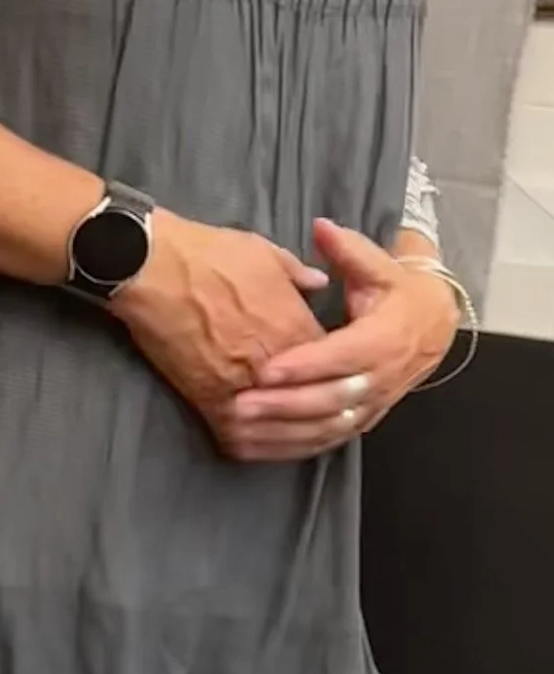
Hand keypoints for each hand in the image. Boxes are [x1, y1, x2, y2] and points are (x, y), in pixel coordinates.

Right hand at [112, 210, 326, 447]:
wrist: (151, 268)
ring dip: (296, 438)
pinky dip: (257, 448)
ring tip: (303, 439)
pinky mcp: (207, 400)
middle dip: (327, 413)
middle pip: (315, 405)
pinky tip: (263, 448)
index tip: (336, 375)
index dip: (338, 373)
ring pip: (283, 429)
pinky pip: (242, 438)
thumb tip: (318, 284)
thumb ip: (297, 275)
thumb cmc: (207, 254)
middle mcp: (274, 363)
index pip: (334, 364)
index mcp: (294, 326)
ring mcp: (241, 386)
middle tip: (333, 418)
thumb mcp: (264, 252)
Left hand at [221, 219, 457, 464]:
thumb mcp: (380, 266)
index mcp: (385, 338)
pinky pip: (326, 440)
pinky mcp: (362, 419)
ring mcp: (372, 404)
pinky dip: (291, 447)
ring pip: (327, 426)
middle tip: (239, 405)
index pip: (342, 357)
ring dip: (283, 431)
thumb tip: (322, 227)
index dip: (304, 366)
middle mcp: (380, 377)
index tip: (265, 368)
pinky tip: (255, 446)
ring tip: (239, 427)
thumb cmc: (399, 290)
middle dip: (284, 405)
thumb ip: (349, 250)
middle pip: (330, 399)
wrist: (435, 324)